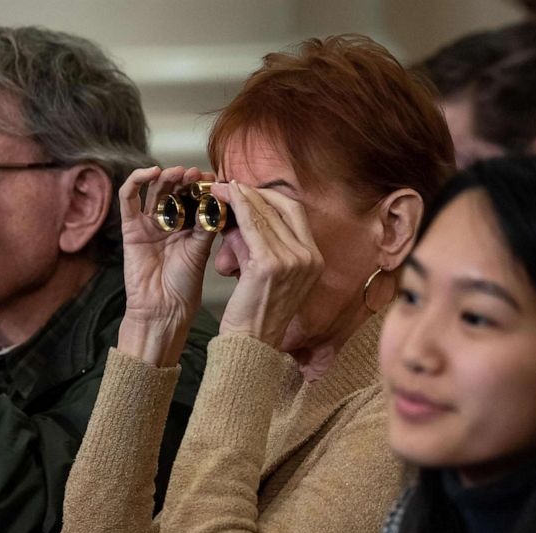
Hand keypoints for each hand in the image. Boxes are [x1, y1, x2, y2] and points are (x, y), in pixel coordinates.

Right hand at [116, 166, 216, 365]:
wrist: (163, 310)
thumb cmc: (184, 287)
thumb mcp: (201, 249)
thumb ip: (207, 223)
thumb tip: (219, 196)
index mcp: (188, 228)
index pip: (195, 197)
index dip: (204, 186)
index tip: (216, 178)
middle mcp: (169, 223)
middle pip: (175, 190)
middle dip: (187, 179)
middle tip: (198, 173)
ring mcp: (149, 224)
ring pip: (155, 190)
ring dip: (167, 176)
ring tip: (180, 172)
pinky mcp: (130, 228)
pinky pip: (128, 199)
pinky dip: (136, 181)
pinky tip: (152, 173)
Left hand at [214, 180, 322, 348]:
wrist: (251, 345)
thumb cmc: (255, 314)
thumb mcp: (266, 275)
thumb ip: (261, 247)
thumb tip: (238, 222)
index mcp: (315, 260)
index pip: (295, 213)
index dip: (270, 197)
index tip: (248, 190)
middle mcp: (310, 257)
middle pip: (283, 208)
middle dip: (254, 193)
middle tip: (230, 185)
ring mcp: (294, 260)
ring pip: (265, 213)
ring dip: (241, 197)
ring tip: (220, 190)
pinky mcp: (271, 264)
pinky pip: (251, 224)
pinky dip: (236, 206)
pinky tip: (223, 198)